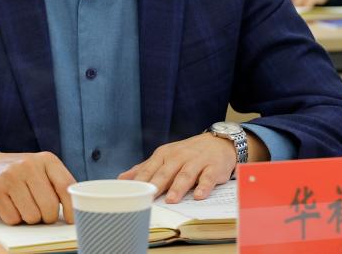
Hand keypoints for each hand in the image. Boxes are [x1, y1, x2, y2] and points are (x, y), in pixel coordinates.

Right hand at [0, 150, 75, 224]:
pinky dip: (14, 218)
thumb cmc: (22, 173)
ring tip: (24, 206)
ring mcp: (10, 177)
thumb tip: (72, 213)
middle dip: (47, 217)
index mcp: (47, 160)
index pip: (66, 186)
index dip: (71, 207)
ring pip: (32, 216)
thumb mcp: (42, 170)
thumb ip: (57, 186)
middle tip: (42, 213)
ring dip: (30, 218)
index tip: (71, 219)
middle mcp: (29, 165)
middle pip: (49, 206)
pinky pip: (13, 219)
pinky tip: (10, 205)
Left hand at [117, 133, 236, 203]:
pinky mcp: (213, 167)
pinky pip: (208, 178)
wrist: (219, 142)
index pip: (149, 169)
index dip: (140, 181)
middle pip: (165, 172)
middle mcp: (179, 157)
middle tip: (148, 198)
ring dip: (178, 187)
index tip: (130, 193)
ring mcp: (196, 161)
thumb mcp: (165, 157)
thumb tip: (122, 179)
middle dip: (156, 185)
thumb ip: (145, 168)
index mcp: (164, 155)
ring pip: (185, 175)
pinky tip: (198, 195)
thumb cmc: (188, 153)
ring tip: (171, 200)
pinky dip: (203, 186)